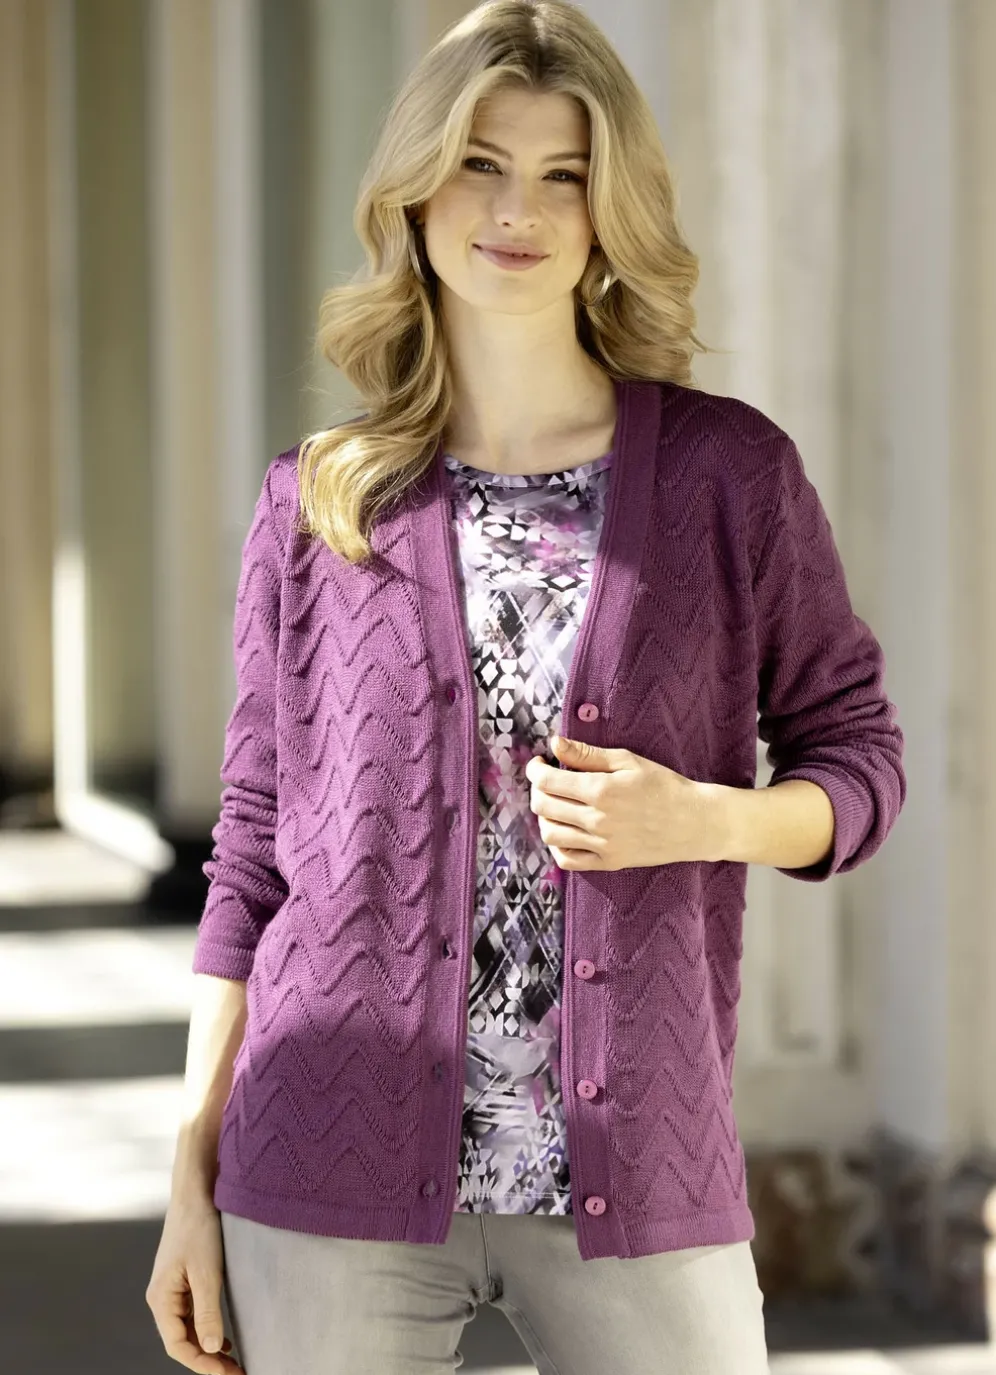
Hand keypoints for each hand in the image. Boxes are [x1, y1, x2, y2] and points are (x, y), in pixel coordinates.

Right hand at [146, 1194, 244, 1373]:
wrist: (196, 1192)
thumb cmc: (198, 1228)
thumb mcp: (207, 1272)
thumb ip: (208, 1313)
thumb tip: (210, 1350)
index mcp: (160, 1299)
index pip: (177, 1346)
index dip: (201, 1364)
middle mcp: (162, 1298)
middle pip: (182, 1341)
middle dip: (207, 1361)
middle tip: (236, 1373)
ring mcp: (172, 1289)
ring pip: (188, 1329)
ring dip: (208, 1347)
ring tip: (233, 1363)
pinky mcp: (184, 1279)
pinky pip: (193, 1314)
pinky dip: (207, 1329)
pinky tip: (224, 1339)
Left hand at [524, 735, 726, 870]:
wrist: (694, 822)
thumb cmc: (663, 786)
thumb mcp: (628, 760)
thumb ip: (587, 754)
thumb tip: (554, 744)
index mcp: (600, 790)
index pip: (547, 781)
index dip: (535, 770)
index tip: (539, 764)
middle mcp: (596, 819)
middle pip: (543, 806)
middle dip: (536, 790)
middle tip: (546, 782)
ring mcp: (601, 844)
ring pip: (550, 834)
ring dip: (544, 817)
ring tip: (555, 805)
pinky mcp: (608, 862)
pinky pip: (568, 860)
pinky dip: (557, 846)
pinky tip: (565, 831)